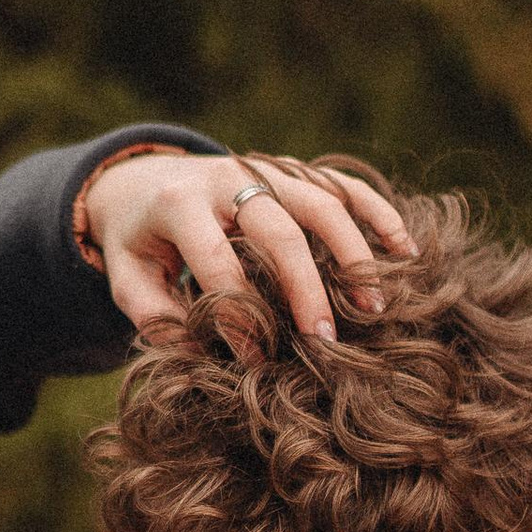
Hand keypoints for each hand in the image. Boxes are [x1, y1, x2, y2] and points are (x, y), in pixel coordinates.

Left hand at [77, 145, 411, 342]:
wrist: (142, 179)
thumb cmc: (138, 242)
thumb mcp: (127, 276)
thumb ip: (153, 315)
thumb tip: (200, 353)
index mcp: (179, 205)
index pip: (217, 266)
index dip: (240, 317)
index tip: (258, 363)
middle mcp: (227, 177)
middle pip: (278, 232)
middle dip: (305, 289)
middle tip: (326, 341)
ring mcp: (265, 168)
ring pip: (320, 203)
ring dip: (353, 253)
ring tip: (374, 306)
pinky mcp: (293, 170)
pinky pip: (343, 185)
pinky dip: (377, 213)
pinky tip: (404, 249)